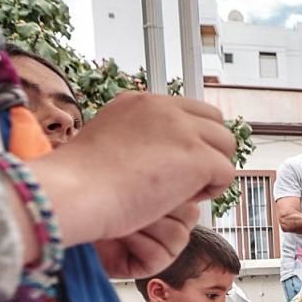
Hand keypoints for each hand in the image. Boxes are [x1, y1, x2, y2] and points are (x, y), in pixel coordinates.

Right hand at [32, 92, 234, 271]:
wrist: (74, 191)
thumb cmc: (80, 181)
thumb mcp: (107, 143)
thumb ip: (137, 139)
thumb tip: (157, 156)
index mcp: (140, 102)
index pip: (188, 111)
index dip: (189, 140)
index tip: (174, 165)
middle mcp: (164, 108)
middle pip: (214, 122)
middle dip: (208, 151)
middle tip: (183, 179)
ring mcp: (184, 130)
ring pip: (225, 145)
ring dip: (211, 171)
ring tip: (181, 191)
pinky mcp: (198, 157)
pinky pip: (226, 173)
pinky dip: (211, 191)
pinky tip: (183, 200)